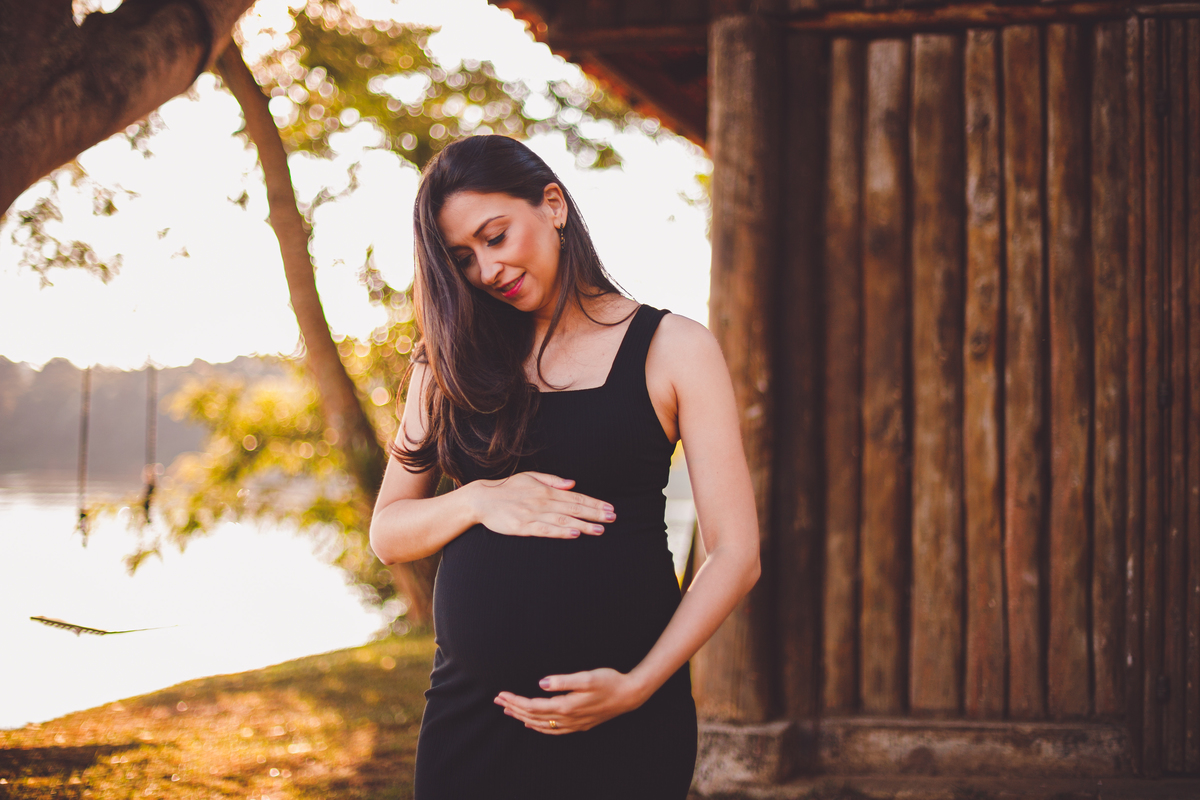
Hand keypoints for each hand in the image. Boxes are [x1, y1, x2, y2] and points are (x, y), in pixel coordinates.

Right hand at [466, 471, 614, 539]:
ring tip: (600, 530)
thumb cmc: (507, 488)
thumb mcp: (530, 477)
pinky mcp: (523, 527)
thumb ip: (553, 481)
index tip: (610, 508)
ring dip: (583, 525)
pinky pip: (545, 530)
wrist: (481, 499)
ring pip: (563, 520)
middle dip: (595, 514)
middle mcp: (542, 501)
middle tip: (613, 518)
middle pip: (574, 508)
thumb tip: (572, 483)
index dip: (594, 503)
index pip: (576, 497)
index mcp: (546, 490)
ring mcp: (533, 514)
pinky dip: (561, 532)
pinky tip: (574, 534)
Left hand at [493, 668, 646, 733]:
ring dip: (523, 718)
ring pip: (541, 725)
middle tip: (498, 700)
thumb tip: (541, 684)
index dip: (516, 700)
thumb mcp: (586, 677)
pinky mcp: (579, 724)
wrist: (629, 695)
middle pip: (533, 716)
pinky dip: (539, 727)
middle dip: (514, 708)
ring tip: (510, 711)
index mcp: (566, 706)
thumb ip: (562, 681)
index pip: (533, 705)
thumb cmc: (609, 682)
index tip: (502, 693)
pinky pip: (553, 730)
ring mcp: (573, 724)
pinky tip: (533, 724)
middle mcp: (567, 718)